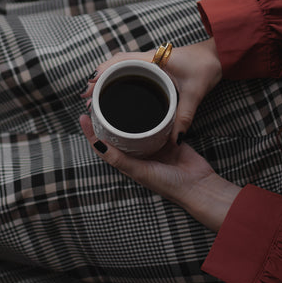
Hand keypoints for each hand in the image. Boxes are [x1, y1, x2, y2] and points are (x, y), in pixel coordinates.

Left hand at [80, 115, 240, 231]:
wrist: (198, 185)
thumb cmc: (168, 184)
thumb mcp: (140, 171)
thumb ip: (119, 159)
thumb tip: (97, 144)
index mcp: (127, 163)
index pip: (104, 145)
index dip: (91, 132)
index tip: (83, 116)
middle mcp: (138, 153)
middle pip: (117, 133)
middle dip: (107, 119)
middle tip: (98, 102)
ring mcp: (153, 144)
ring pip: (136, 126)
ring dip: (126, 115)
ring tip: (117, 97)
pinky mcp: (168, 137)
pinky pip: (157, 122)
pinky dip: (151, 112)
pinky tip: (146, 100)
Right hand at [81, 38, 221, 143]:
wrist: (218, 53)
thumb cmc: (206, 66)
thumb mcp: (196, 93)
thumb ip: (185, 116)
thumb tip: (175, 139)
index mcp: (154, 60)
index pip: (121, 62)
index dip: (103, 74)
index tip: (91, 86)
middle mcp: (148, 58)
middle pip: (114, 64)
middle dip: (99, 79)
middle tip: (86, 97)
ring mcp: (150, 61)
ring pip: (120, 66)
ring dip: (107, 77)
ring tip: (94, 95)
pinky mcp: (154, 66)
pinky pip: (130, 69)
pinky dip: (118, 77)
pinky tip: (115, 91)